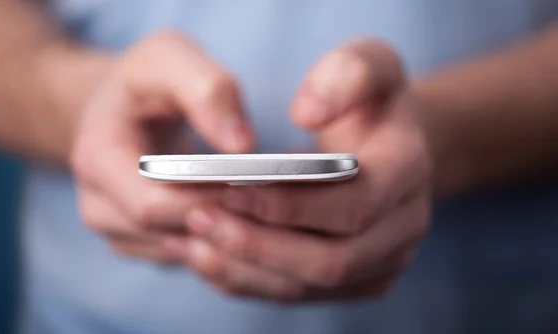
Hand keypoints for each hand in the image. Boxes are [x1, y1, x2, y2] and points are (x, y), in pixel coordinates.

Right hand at [70, 32, 253, 263]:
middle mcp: (99, 206)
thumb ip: (206, 90)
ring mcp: (118, 230)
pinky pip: (187, 256)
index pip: (153, 203)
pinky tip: (253, 219)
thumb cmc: (145, 81)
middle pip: (169, 233)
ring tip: (276, 212)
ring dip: (231, 237)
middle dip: (227, 220)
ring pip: (183, 253)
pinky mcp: (141, 243)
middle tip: (281, 202)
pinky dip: (223, 242)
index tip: (262, 183)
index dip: (208, 199)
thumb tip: (243, 147)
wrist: (121, 109)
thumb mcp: (167, 58)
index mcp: (97, 158)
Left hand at [184, 40, 431, 300]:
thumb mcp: (367, 62)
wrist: (386, 142)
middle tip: (199, 219)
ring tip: (195, 242)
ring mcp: (385, 259)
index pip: (352, 204)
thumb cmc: (366, 99)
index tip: (230, 188)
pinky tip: (211, 257)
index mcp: (409, 170)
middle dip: (260, 245)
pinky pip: (301, 294)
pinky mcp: (359, 278)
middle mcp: (406, 225)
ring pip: (311, 286)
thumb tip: (306, 113)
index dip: (290, 204)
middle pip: (332, 260)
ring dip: (248, 268)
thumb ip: (346, 73)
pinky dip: (252, 281)